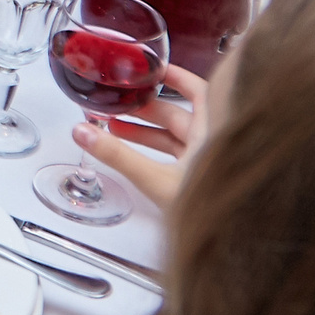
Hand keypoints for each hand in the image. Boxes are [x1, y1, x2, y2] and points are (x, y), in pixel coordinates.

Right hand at [73, 63, 212, 206]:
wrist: (230, 245)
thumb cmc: (210, 211)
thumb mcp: (157, 180)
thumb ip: (119, 156)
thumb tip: (84, 132)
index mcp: (211, 133)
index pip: (198, 90)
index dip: (175, 76)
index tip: (151, 69)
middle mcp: (213, 145)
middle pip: (179, 115)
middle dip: (146, 108)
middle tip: (119, 102)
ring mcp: (208, 163)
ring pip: (176, 137)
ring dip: (146, 131)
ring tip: (114, 127)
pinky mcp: (201, 180)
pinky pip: (177, 156)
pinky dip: (155, 151)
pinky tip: (134, 154)